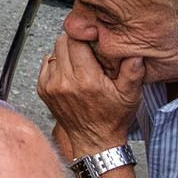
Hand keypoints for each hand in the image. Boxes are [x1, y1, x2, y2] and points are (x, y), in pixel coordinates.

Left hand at [36, 33, 142, 155]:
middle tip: (88, 51)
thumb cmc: (112, 118)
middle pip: (62, 42)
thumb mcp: (130, 95)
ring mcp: (50, 85)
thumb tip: (135, 51)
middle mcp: (65, 81)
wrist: (94, 141)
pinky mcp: (42, 89)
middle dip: (76, 42)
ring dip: (66, 53)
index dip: (86, 37)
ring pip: (54, 51)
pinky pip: (47, 63)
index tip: (94, 40)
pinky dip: (57, 63)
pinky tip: (71, 72)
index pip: (76, 40)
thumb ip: (133, 71)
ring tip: (81, 63)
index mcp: (86, 80)